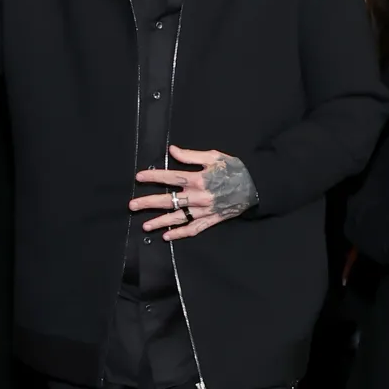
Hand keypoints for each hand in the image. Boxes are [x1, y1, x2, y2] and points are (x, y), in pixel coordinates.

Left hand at [130, 145, 257, 240]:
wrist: (255, 186)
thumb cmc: (233, 168)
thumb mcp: (213, 156)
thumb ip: (190, 156)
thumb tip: (171, 151)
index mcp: (198, 179)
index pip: (170, 177)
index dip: (153, 176)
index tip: (138, 177)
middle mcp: (198, 197)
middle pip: (169, 200)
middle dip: (148, 203)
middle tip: (132, 206)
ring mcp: (204, 211)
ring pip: (178, 218)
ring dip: (160, 222)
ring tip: (145, 226)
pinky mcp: (211, 220)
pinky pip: (193, 229)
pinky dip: (179, 234)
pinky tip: (166, 237)